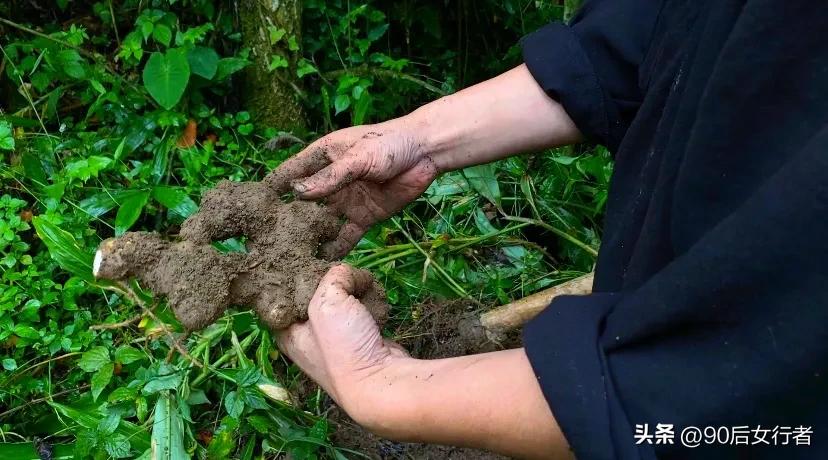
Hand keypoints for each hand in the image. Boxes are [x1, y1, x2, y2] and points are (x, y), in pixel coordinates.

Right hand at [269, 120, 438, 258]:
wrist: (426, 154)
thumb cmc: (389, 144)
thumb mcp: (357, 158)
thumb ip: (329, 178)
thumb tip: (296, 194)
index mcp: (322, 157)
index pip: (289, 174)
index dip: (271, 189)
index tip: (249, 207)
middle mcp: (330, 181)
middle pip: (303, 204)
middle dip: (286, 222)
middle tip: (266, 245)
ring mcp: (346, 201)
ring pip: (322, 224)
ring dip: (309, 240)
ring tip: (289, 261)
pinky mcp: (364, 217)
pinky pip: (346, 236)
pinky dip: (335, 249)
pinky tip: (320, 266)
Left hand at [276, 264, 409, 417]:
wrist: (381, 382)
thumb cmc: (344, 346)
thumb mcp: (328, 300)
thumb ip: (334, 275)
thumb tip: (351, 273)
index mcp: (287, 330)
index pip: (286, 292)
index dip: (301, 274)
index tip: (317, 264)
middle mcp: (308, 335)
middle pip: (320, 292)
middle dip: (338, 284)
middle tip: (350, 282)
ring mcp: (336, 339)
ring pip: (345, 299)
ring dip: (360, 294)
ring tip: (368, 299)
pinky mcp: (361, 339)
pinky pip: (364, 311)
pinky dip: (373, 307)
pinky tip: (378, 312)